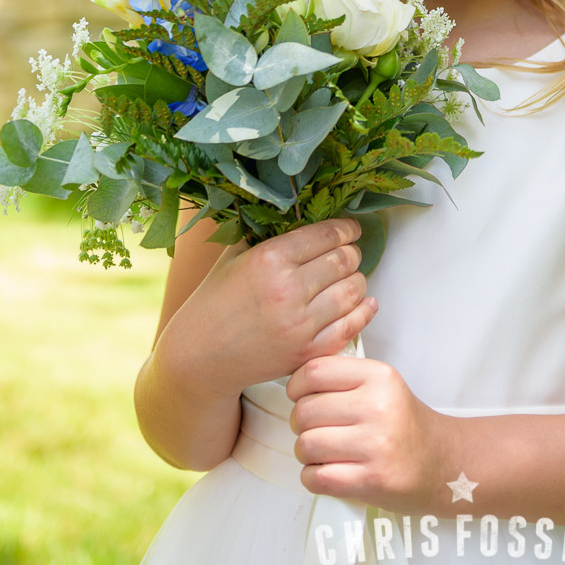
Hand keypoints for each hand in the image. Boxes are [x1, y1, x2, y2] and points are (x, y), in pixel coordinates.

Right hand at [158, 217, 376, 401]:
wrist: (199, 355)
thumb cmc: (215, 300)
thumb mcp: (235, 255)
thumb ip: (267, 232)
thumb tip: (302, 208)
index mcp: (269, 258)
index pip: (327, 234)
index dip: (347, 229)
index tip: (351, 229)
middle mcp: (287, 289)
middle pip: (345, 260)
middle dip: (352, 252)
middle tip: (350, 252)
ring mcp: (299, 324)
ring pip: (353, 290)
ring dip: (358, 280)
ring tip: (350, 277)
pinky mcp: (307, 352)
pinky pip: (351, 326)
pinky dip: (363, 311)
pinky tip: (365, 302)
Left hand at [286, 353, 463, 513]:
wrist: (443, 464)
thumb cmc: (405, 425)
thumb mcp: (383, 385)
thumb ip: (345, 378)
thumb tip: (296, 382)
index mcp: (379, 376)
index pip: (314, 372)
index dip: (296, 386)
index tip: (300, 397)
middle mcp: (378, 406)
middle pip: (305, 411)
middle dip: (300, 425)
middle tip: (314, 429)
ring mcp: (375, 445)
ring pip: (306, 445)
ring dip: (306, 454)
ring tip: (322, 453)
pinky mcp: (371, 480)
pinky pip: (316, 477)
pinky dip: (313, 477)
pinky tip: (328, 472)